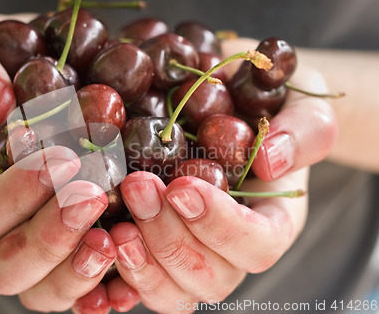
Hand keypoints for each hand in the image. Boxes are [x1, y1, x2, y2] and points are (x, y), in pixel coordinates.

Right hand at [0, 14, 114, 311]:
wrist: (28, 88)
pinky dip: (110, 288)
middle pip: (8, 269)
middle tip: (93, 196)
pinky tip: (132, 268)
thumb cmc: (0, 75)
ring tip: (116, 237)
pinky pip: (87, 291)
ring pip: (45, 293)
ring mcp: (37, 247)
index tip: (60, 159)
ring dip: (80, 271)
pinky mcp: (76, 250)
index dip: (16, 197)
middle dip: (51, 238)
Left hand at [104, 38, 338, 312]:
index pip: (258, 246)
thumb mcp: (301, 107)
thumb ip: (304, 130)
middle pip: (209, 278)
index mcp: (272, 221)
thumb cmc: (269, 108)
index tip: (183, 187)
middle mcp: (231, 250)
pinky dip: (114, 277)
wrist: (233, 106)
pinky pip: (136, 284)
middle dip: (169, 238)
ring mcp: (192, 255)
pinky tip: (95, 246)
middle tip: (138, 187)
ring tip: (116, 221)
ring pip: (173, 293)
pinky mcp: (155, 251)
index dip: (220, 226)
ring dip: (141, 262)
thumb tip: (270, 160)